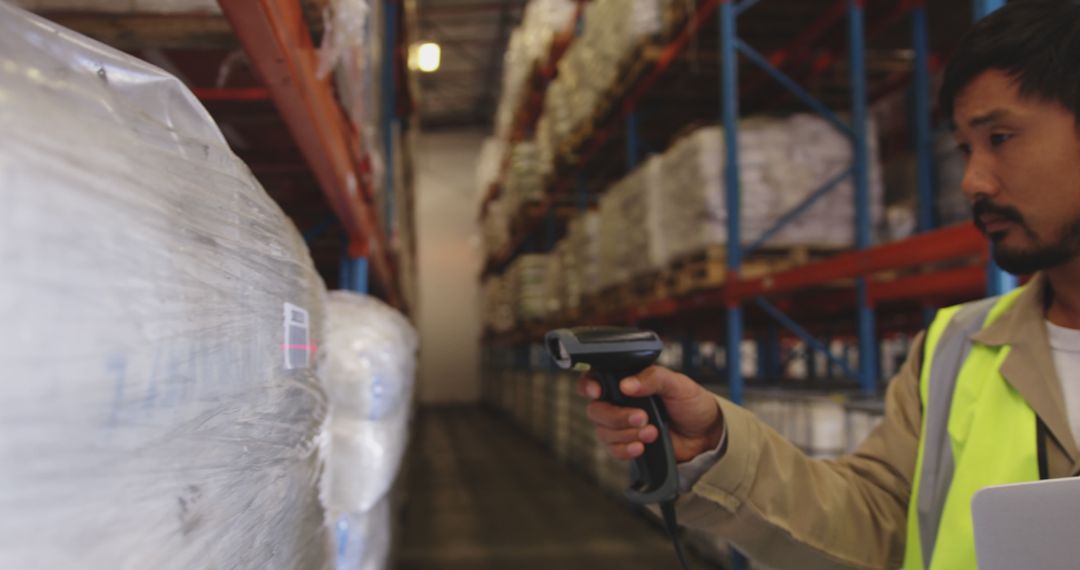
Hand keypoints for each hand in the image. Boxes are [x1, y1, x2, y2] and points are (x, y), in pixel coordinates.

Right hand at [577, 366, 724, 461]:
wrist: (705, 435)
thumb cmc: (691, 403)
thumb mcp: (677, 384)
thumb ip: (653, 378)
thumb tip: (627, 384)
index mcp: (628, 380)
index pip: (595, 379)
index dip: (589, 385)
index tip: (597, 391)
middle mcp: (620, 402)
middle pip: (596, 410)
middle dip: (617, 416)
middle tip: (642, 417)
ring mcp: (622, 424)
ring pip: (603, 432)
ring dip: (627, 434)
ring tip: (652, 432)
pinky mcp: (627, 444)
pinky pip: (613, 449)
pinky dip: (626, 449)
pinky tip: (642, 446)